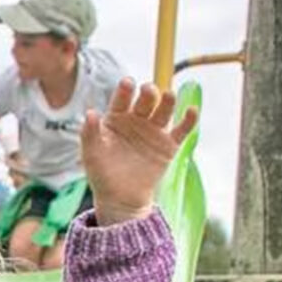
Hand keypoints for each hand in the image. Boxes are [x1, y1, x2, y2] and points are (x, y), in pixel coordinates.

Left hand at [78, 80, 196, 221]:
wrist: (120, 198)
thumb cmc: (102, 173)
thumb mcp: (91, 154)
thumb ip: (89, 133)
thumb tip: (90, 112)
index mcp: (117, 118)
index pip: (122, 100)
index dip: (125, 90)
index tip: (127, 83)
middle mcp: (137, 119)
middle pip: (146, 101)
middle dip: (149, 93)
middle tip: (149, 90)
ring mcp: (154, 130)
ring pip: (164, 111)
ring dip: (168, 102)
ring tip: (169, 95)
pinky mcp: (169, 145)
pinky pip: (182, 130)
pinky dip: (189, 120)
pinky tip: (192, 111)